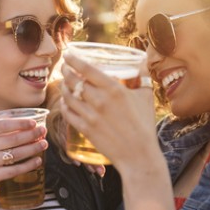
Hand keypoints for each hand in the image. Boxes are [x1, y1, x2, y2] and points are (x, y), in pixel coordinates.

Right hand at [0, 118, 47, 193]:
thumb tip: (13, 118)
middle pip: (12, 139)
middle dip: (31, 135)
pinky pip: (13, 170)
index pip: (2, 125)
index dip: (20, 123)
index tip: (33, 122)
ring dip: (32, 149)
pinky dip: (27, 166)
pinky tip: (36, 161)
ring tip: (43, 144)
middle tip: (43, 132)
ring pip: (15, 154)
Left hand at [60, 51, 158, 175]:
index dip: (73, 59)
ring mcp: (90, 115)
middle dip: (65, 71)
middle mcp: (99, 100)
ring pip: (67, 96)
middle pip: (73, 80)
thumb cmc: (145, 125)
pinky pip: (67, 113)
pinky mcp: (85, 129)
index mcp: (114, 89)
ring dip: (63, 87)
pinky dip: (63, 105)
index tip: (68, 54)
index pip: (87, 69)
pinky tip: (64, 102)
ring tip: (64, 83)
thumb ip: (143, 76)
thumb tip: (142, 61)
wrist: (139, 155)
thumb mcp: (146, 96)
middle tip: (64, 68)